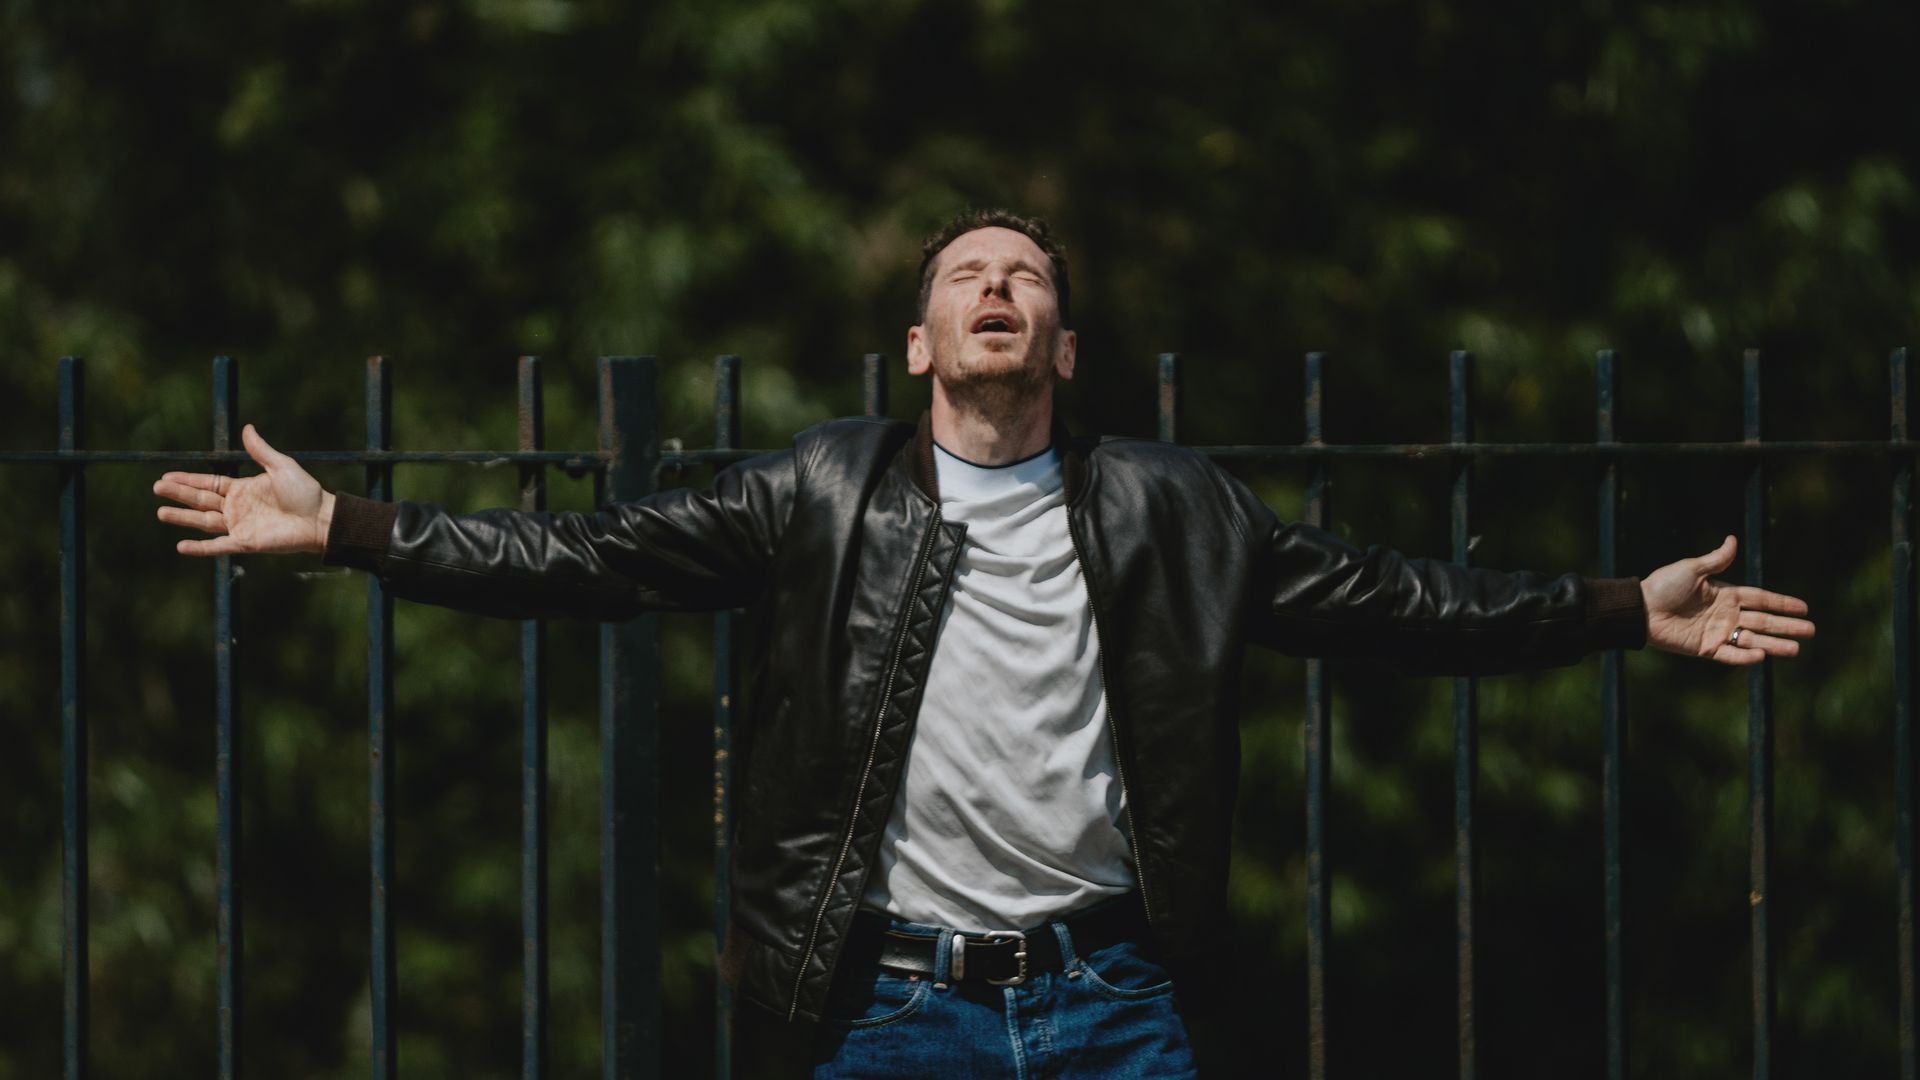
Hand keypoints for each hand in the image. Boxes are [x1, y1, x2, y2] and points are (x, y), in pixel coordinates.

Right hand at [154, 424, 335, 555]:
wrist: (321, 518)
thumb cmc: (305, 492)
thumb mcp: (281, 466)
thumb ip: (260, 450)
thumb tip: (247, 428)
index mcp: (243, 490)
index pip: (208, 484)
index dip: (187, 480)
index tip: (166, 476)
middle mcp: (237, 508)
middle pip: (201, 501)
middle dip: (179, 494)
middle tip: (156, 488)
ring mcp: (239, 526)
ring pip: (203, 522)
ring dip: (182, 517)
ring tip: (161, 512)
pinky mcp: (245, 542)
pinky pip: (218, 546)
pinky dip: (200, 548)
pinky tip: (180, 546)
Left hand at [1641, 535, 1813, 664]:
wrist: (1641, 609)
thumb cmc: (1663, 586)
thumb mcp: (1692, 569)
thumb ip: (1716, 560)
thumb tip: (1732, 539)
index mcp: (1726, 594)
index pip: (1761, 599)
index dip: (1782, 603)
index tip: (1804, 607)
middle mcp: (1726, 615)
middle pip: (1763, 621)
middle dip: (1787, 626)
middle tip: (1811, 631)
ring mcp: (1717, 632)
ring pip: (1752, 640)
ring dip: (1774, 644)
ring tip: (1796, 649)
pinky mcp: (1705, 648)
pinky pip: (1730, 654)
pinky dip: (1745, 656)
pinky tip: (1762, 655)